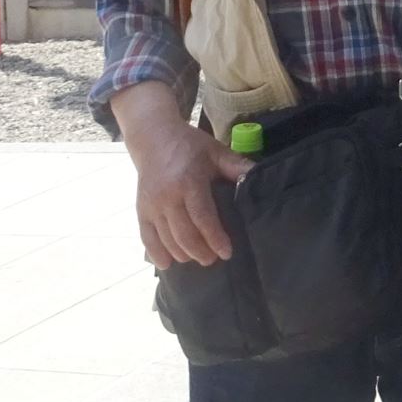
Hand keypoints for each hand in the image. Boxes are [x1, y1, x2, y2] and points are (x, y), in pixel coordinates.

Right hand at [129, 116, 251, 269]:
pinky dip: (157, 253)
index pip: (202, 216)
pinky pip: (146, 238)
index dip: (215, 237)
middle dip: (201, 252)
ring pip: (167, 240)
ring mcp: (151, 205)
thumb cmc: (190, 145)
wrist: (153, 137)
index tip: (227, 252)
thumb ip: (237, 166)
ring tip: (199, 258)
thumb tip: (260, 179)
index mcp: (189, 180)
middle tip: (214, 259)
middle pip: (184, 234)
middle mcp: (167, 196)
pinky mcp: (141, 210)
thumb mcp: (215, 151)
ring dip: (183, 254)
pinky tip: (167, 264)